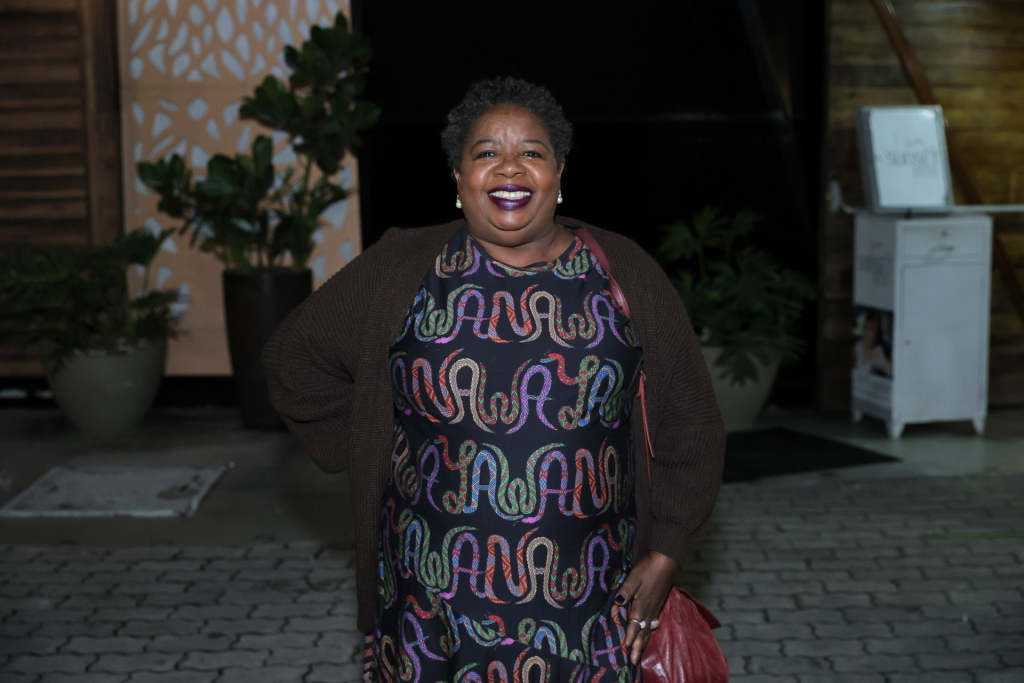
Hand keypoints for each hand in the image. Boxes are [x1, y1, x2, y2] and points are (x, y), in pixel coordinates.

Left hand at [615, 550, 678, 665]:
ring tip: (639, 654)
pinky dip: (650, 632)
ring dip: (644, 642)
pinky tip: (649, 633)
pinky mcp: (659, 604)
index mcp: (641, 605)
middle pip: (642, 632)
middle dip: (637, 647)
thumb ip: (625, 590)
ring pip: (649, 629)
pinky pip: (654, 623)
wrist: (666, 561)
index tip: (625, 649)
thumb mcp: (634, 577)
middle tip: (633, 662)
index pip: (634, 625)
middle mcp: (649, 610)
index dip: (629, 637)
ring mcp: (655, 608)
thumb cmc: (648, 568)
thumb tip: (618, 602)